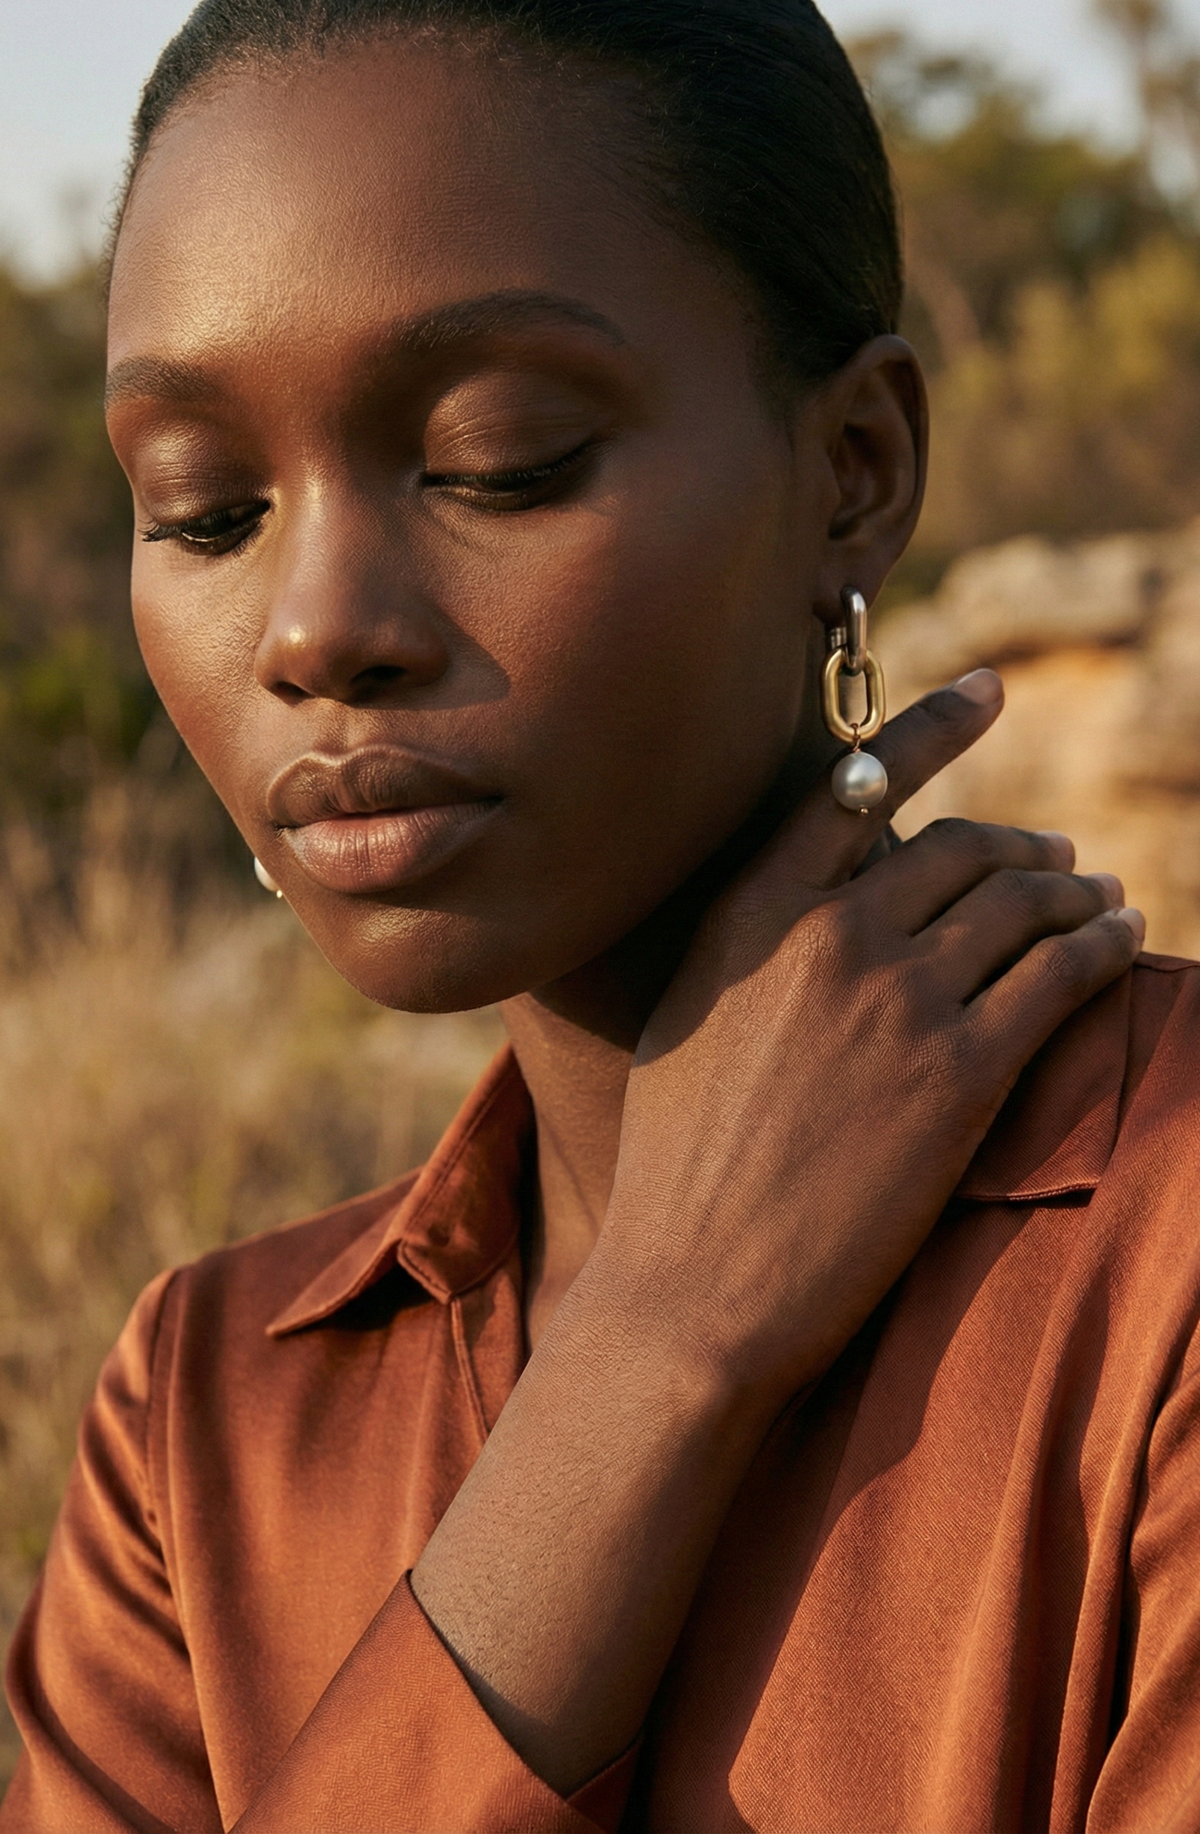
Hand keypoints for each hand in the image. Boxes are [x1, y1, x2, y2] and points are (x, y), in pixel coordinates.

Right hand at [413, 669, 1141, 1795]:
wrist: (693, 1287)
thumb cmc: (677, 1169)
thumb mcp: (690, 1023)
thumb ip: (751, 950)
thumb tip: (806, 913)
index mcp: (751, 916)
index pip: (859, 787)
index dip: (933, 728)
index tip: (989, 689)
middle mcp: (827, 934)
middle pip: (962, 848)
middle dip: (1024, 848)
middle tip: (1060, 863)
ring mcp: (896, 998)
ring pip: (1022, 903)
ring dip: (1077, 892)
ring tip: (1102, 900)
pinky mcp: (959, 1070)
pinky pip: (1061, 973)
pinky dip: (1104, 944)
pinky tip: (1123, 942)